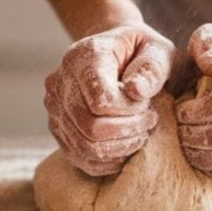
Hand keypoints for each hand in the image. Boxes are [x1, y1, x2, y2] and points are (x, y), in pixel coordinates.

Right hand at [45, 23, 174, 175]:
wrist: (117, 52)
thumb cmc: (141, 51)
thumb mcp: (157, 50)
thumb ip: (152, 69)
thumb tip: (136, 92)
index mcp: (83, 57)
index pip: (101, 101)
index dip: (131, 111)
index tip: (148, 105)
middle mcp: (60, 81)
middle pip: (90, 127)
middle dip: (127, 132)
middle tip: (149, 123)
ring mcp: (55, 107)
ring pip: (84, 146)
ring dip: (120, 148)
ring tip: (140, 133)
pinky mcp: (57, 127)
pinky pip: (79, 157)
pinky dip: (107, 160)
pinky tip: (126, 145)